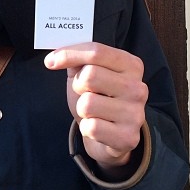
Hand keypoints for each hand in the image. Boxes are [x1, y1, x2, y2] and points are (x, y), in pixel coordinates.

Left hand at [44, 42, 147, 171]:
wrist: (110, 135)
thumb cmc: (98, 97)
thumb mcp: (89, 72)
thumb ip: (77, 59)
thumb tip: (54, 58)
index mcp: (131, 65)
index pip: (96, 51)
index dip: (68, 54)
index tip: (50, 61)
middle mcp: (138, 87)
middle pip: (90, 75)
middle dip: (78, 86)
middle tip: (84, 93)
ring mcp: (136, 114)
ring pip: (87, 104)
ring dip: (82, 109)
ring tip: (93, 112)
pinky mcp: (128, 137)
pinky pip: (91, 127)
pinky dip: (86, 128)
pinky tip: (97, 127)